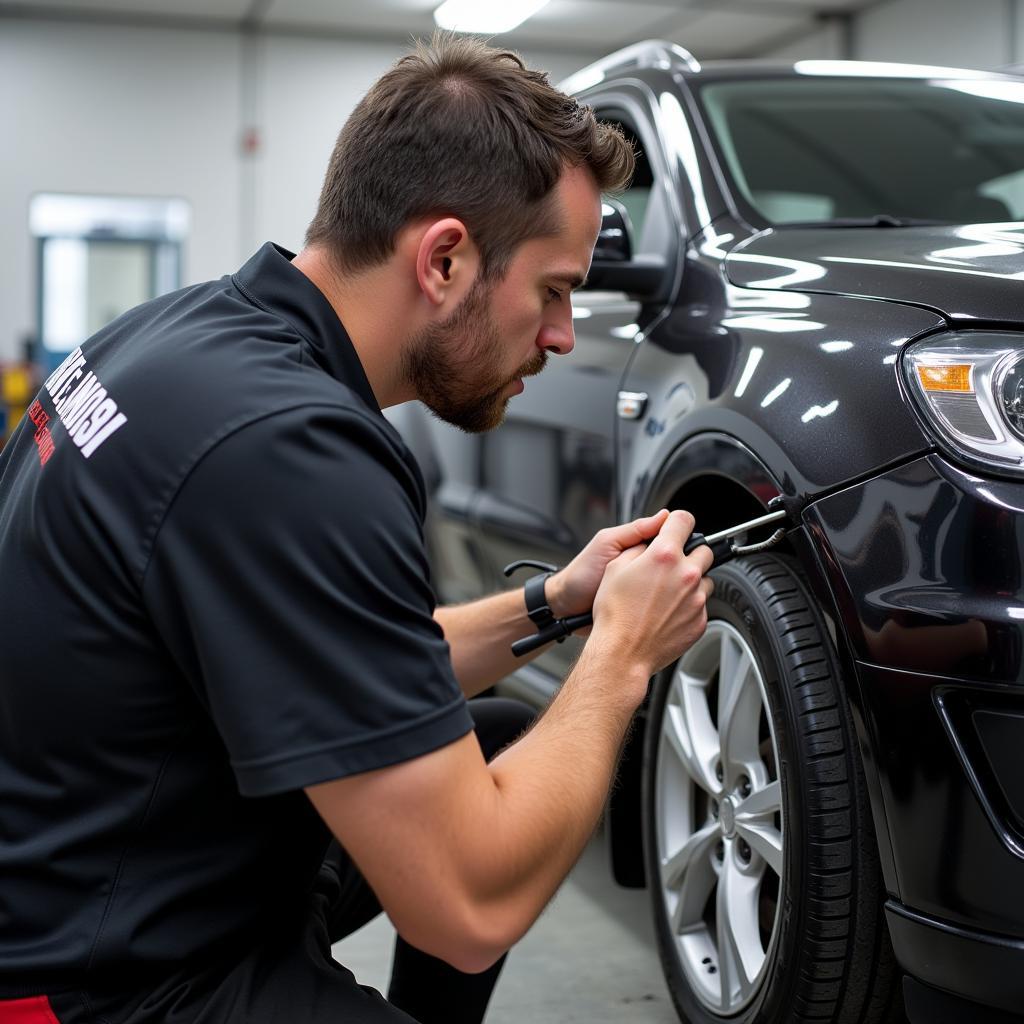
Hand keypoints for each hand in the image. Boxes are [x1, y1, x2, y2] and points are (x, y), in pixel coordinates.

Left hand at [546, 509, 671, 621]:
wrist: (568, 606)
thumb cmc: (582, 574)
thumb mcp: (606, 543)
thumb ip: (634, 530)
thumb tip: (664, 516)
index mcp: (638, 544)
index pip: (669, 536)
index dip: (677, 540)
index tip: (681, 546)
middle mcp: (645, 564)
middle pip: (672, 561)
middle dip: (673, 567)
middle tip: (666, 573)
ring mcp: (646, 586)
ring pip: (669, 583)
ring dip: (668, 587)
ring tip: (660, 591)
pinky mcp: (645, 604)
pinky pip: (660, 600)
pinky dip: (662, 602)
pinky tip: (660, 604)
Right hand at [590, 509, 713, 676]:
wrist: (622, 652)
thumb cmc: (615, 614)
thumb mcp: (615, 568)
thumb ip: (638, 548)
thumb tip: (649, 543)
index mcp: (664, 555)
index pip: (684, 520)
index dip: (678, 521)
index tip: (676, 527)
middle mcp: (685, 574)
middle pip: (704, 550)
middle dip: (689, 553)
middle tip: (671, 565)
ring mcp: (696, 598)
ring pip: (705, 579)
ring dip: (691, 581)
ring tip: (667, 594)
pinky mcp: (700, 620)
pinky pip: (701, 605)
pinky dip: (689, 605)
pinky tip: (668, 612)